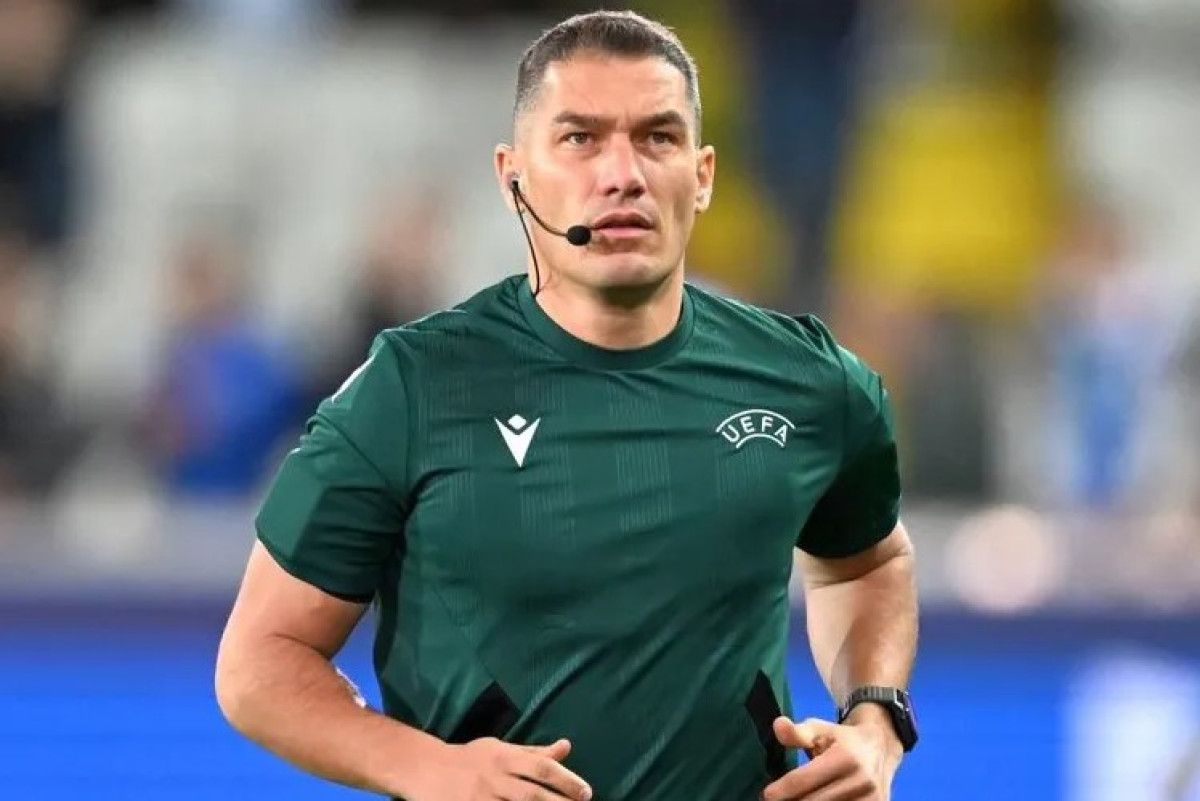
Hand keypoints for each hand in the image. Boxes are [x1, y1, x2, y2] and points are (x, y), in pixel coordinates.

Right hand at [413, 737, 592, 800]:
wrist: (426, 769)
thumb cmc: (469, 758)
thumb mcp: (501, 748)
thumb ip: (534, 752)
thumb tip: (566, 747)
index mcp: (505, 758)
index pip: (542, 768)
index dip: (567, 780)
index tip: (586, 793)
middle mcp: (495, 778)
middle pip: (533, 795)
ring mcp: (481, 798)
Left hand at [761, 713, 901, 800]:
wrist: (881, 750)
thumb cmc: (842, 740)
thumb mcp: (820, 729)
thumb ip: (798, 733)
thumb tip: (778, 725)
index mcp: (846, 757)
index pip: (804, 780)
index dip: (782, 790)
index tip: (767, 794)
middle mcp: (861, 781)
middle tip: (777, 800)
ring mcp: (872, 799)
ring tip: (792, 800)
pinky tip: (813, 800)